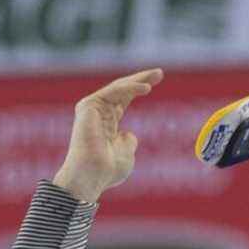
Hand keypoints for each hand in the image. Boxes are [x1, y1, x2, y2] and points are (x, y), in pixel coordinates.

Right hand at [53, 68, 163, 202]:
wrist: (91, 175)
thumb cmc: (107, 170)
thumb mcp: (125, 154)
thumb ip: (128, 142)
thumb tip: (129, 134)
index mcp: (106, 123)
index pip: (123, 100)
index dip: (138, 89)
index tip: (156, 82)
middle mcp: (98, 113)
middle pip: (122, 90)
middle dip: (140, 79)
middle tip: (160, 72)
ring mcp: (92, 109)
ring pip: (118, 88)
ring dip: (138, 80)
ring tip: (157, 75)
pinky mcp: (88, 106)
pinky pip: (113, 92)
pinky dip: (130, 88)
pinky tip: (146, 88)